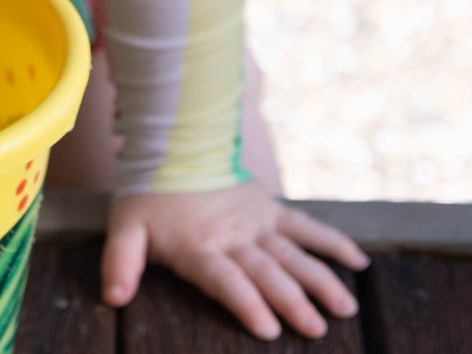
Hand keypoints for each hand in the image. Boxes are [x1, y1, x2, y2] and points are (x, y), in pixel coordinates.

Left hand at [102, 181, 368, 340]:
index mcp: (198, 246)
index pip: (224, 278)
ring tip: (345, 308)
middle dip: (290, 300)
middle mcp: (232, 236)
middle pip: (265, 271)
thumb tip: (112, 298)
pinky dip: (332, 242)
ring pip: (292, 254)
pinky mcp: (270, 208)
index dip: (245, 301)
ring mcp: (255, 222)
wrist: (171, 143)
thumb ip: (120, 263)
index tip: (268, 328)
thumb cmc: (149, 193)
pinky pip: (305, 226)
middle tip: (316, 328)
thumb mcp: (125, 227)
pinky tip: (360, 262)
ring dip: (320, 280)